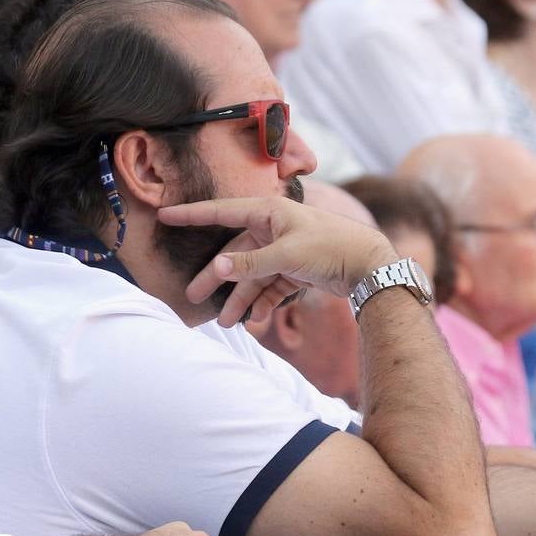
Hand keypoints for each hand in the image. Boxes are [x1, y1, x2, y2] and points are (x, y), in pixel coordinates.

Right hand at [158, 196, 397, 327]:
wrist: (370, 265)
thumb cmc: (331, 247)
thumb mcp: (287, 254)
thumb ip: (250, 262)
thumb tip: (217, 267)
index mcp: (268, 212)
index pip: (222, 212)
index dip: (193, 215)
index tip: (165, 216)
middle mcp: (272, 228)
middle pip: (234, 254)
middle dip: (216, 278)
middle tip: (193, 298)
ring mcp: (282, 250)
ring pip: (251, 275)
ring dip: (240, 298)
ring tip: (226, 323)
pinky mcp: (294, 269)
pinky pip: (269, 286)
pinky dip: (262, 303)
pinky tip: (256, 320)